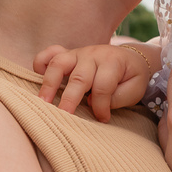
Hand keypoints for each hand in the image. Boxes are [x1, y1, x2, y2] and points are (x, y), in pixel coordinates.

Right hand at [34, 44, 150, 121]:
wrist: (131, 59)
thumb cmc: (131, 78)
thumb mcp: (134, 89)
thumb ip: (117, 97)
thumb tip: (91, 103)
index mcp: (113, 61)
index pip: (103, 86)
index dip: (101, 105)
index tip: (102, 119)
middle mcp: (93, 54)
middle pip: (79, 77)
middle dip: (71, 98)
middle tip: (63, 116)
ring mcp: (78, 52)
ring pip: (59, 64)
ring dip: (49, 83)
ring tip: (43, 102)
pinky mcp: (67, 54)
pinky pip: (49, 54)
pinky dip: (40, 63)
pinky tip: (37, 77)